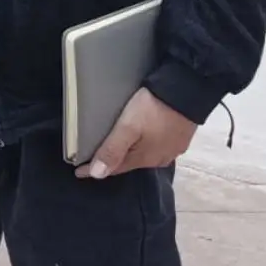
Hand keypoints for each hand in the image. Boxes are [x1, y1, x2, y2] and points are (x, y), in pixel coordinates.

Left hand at [77, 87, 196, 178]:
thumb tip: (97, 175)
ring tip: (116, 149)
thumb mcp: (128, 127)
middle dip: (113, 162)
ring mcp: (172, 149)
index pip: (115, 168)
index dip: (95, 169)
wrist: (187, 91)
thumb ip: (113, 149)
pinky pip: (156, 146)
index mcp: (145, 159)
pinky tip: (140, 140)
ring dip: (129, 153)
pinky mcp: (180, 138)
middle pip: (130, 162)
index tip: (78, 171)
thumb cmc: (153, 108)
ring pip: (144, 155)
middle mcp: (159, 158)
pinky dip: (144, 145)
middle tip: (95, 160)